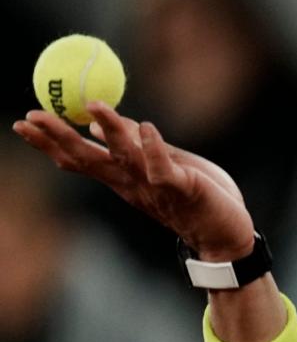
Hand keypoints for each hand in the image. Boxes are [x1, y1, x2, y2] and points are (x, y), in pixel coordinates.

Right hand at [13, 101, 254, 260]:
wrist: (228, 236)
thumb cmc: (197, 199)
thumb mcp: (161, 166)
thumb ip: (134, 148)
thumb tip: (96, 125)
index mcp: (125, 178)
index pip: (81, 158)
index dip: (51, 141)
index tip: (23, 121)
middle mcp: (134, 184)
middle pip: (90, 159)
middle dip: (59, 137)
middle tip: (31, 115)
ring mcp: (157, 187)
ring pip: (126, 157)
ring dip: (111, 130)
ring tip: (93, 105)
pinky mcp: (184, 188)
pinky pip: (164, 169)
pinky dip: (156, 149)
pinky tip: (148, 128)